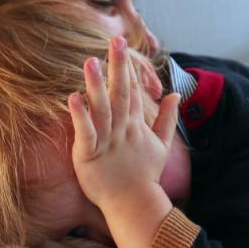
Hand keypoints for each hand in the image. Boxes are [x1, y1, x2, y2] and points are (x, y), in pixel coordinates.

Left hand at [67, 37, 179, 212]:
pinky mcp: (90, 155)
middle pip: (120, 94)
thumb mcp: (161, 145)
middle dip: (117, 67)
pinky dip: (80, 116)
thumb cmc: (144, 176)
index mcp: (135, 125)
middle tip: (114, 42)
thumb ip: (167, 119)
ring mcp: (107, 142)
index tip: (120, 45)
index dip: (126, 68)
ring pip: (102, 109)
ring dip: (97, 85)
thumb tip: (175, 95)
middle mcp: (122, 129)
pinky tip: (73, 98)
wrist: (134, 205)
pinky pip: (86, 132)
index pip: (131, 91)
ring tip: (91, 62)